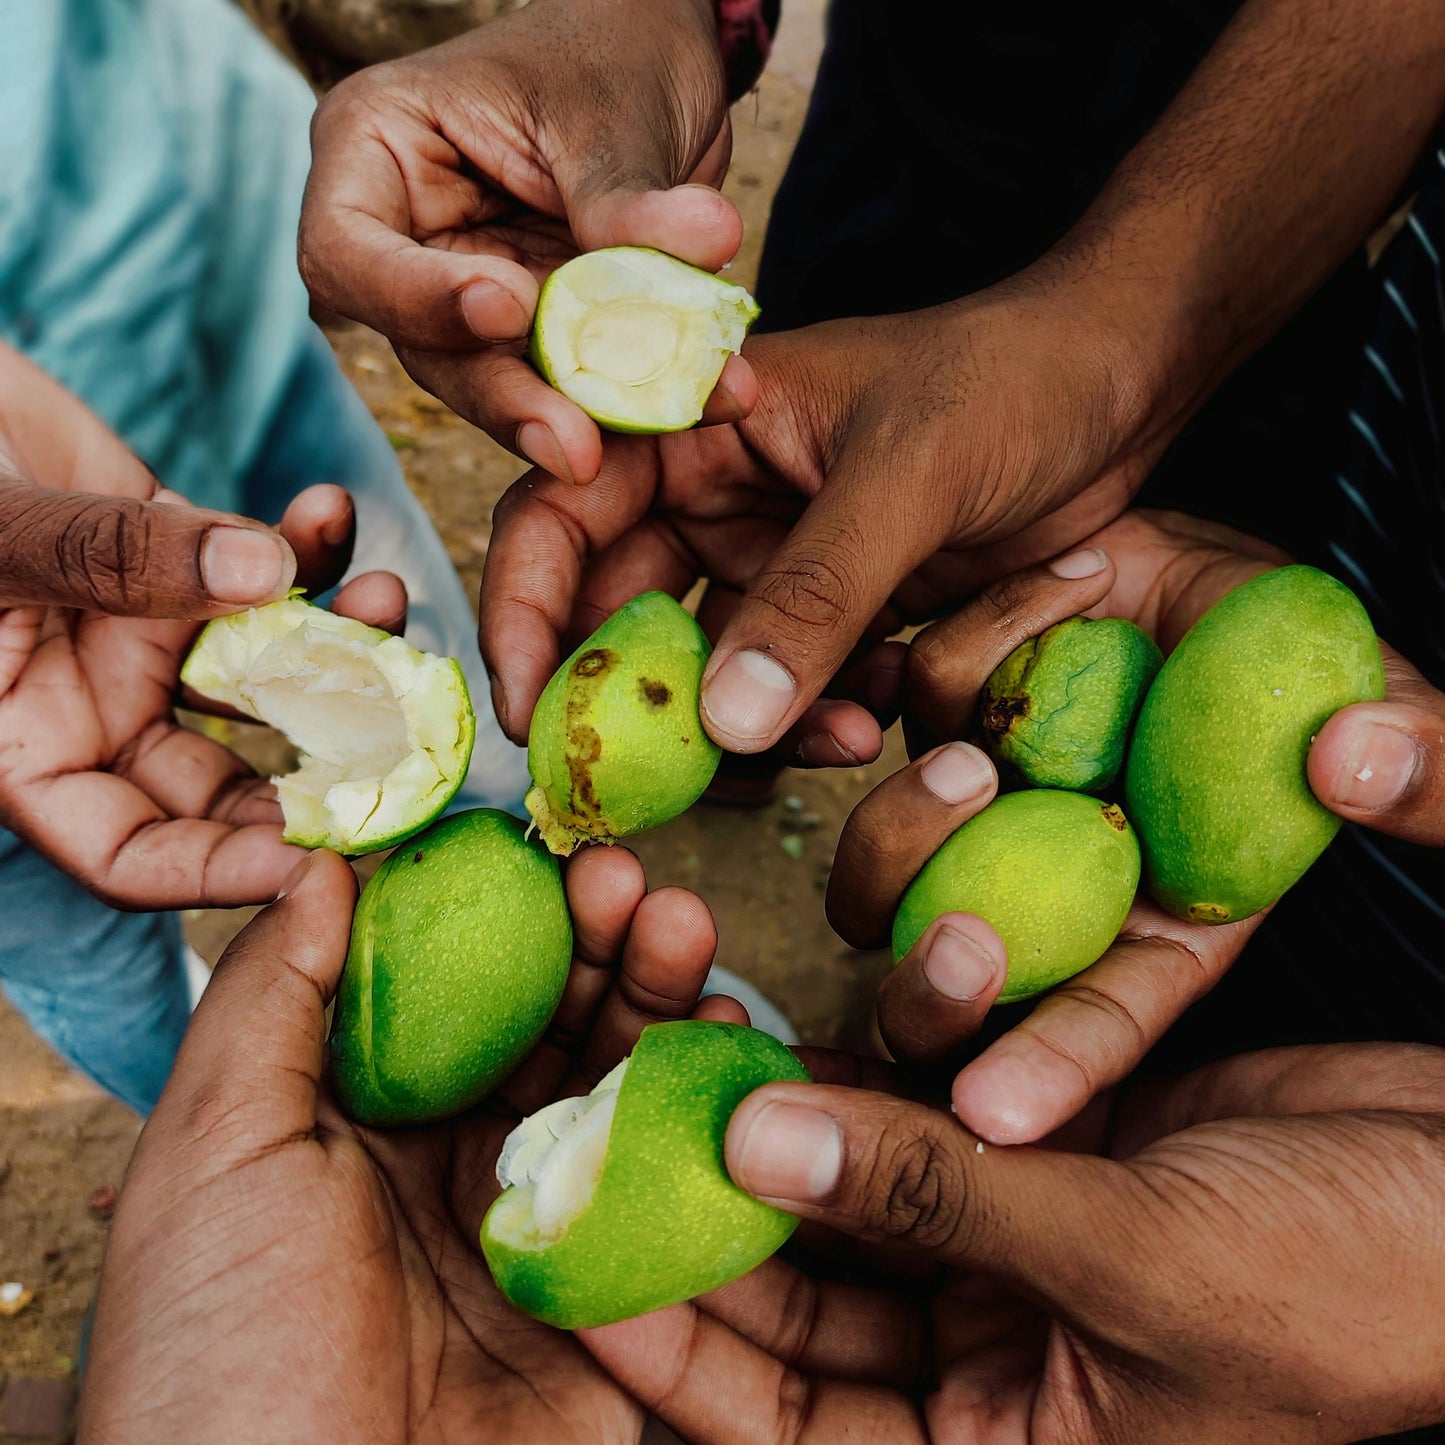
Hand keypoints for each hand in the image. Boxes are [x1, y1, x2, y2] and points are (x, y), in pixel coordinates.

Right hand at [0, 343, 404, 907]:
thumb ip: (106, 557)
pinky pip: (265, 573)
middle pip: (227, 783)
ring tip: (385, 598)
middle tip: (402, 740)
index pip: (126, 853)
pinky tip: (330, 509)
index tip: (309, 854)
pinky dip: (308, 549)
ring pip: (268, 678)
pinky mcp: (182, 560)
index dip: (217, 870)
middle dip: (318, 767)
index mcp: (26, 745)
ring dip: (340, 647)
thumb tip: (263, 578)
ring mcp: (146, 635)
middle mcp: (97, 707)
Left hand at [80, 844, 736, 1443]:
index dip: (499, 910)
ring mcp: (539, 1227)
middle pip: (547, 1023)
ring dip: (655, 996)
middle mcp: (453, 1164)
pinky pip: (669, 1184)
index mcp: (358, 1125)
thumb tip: (321, 863)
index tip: (541, 847)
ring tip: (682, 926)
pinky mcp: (612, 1298)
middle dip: (594, 941)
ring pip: (616, 1085)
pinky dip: (706, 1104)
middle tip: (628, 877)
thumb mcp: (214, 1152)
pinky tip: (726, 1033)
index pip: (448, 986)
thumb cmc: (226, 1355)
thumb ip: (273, 998)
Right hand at [298, 0, 747, 486]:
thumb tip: (706, 242)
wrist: (659, 64)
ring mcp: (473, 298)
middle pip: (426, 346)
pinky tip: (707, 400)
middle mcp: (409, 241)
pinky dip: (639, 400)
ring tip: (656, 426)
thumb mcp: (610, 112)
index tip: (508, 306)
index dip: (416, 297)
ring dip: (580, 417)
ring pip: (501, 385)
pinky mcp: (540, 339)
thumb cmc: (606, 50)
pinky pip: (576, 386)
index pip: (344, 253)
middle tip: (576, 446)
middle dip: (508, 397)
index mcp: (376, 153)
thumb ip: (630, 198)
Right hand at [479, 276, 1159, 761]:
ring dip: (744, 726)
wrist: (1125, 387)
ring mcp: (772, 560)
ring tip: (835, 738)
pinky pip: (787, 690)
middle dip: (630, 703)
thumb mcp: (914, 473)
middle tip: (647, 787)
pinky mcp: (833, 612)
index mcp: (696, 421)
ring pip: (705, 671)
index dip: (522, 608)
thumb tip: (719, 723)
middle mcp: (715, 496)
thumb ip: (818, 592)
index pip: (563, 509)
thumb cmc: (1018, 379)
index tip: (529, 708)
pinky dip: (814, 720)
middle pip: (616, 611)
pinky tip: (876, 717)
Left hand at [585, 1042, 1444, 1443]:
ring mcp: (1007, 1249)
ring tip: (664, 1039)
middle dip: (697, 1205)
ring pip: (847, 1186)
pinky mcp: (1038, 1150)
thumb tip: (754, 1144)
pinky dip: (860, 1061)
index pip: (782, 1419)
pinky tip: (770, 1012)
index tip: (559, 1240)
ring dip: (770, 1117)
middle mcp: (983, 1364)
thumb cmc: (1350, 1292)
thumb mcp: (1133, 1266)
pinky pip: (921, 1107)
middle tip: (588, 1116)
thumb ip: (938, 1201)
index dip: (666, 1337)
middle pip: (794, 1289)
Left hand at [826, 508, 1436, 1143]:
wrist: (1210, 560)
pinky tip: (936, 658)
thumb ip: (1426, 759)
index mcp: (1156, 918)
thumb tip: (1356, 757)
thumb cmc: (1308, 648)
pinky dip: (915, 690)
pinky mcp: (941, 711)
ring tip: (972, 759)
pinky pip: (894, 716)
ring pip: (890, 862)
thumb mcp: (1387, 706)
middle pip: (954, 967)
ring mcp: (982, 799)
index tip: (991, 1117)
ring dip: (908, 827)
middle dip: (934, 977)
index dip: (1054, 1065)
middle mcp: (1052, 877)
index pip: (1102, 1018)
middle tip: (966, 927)